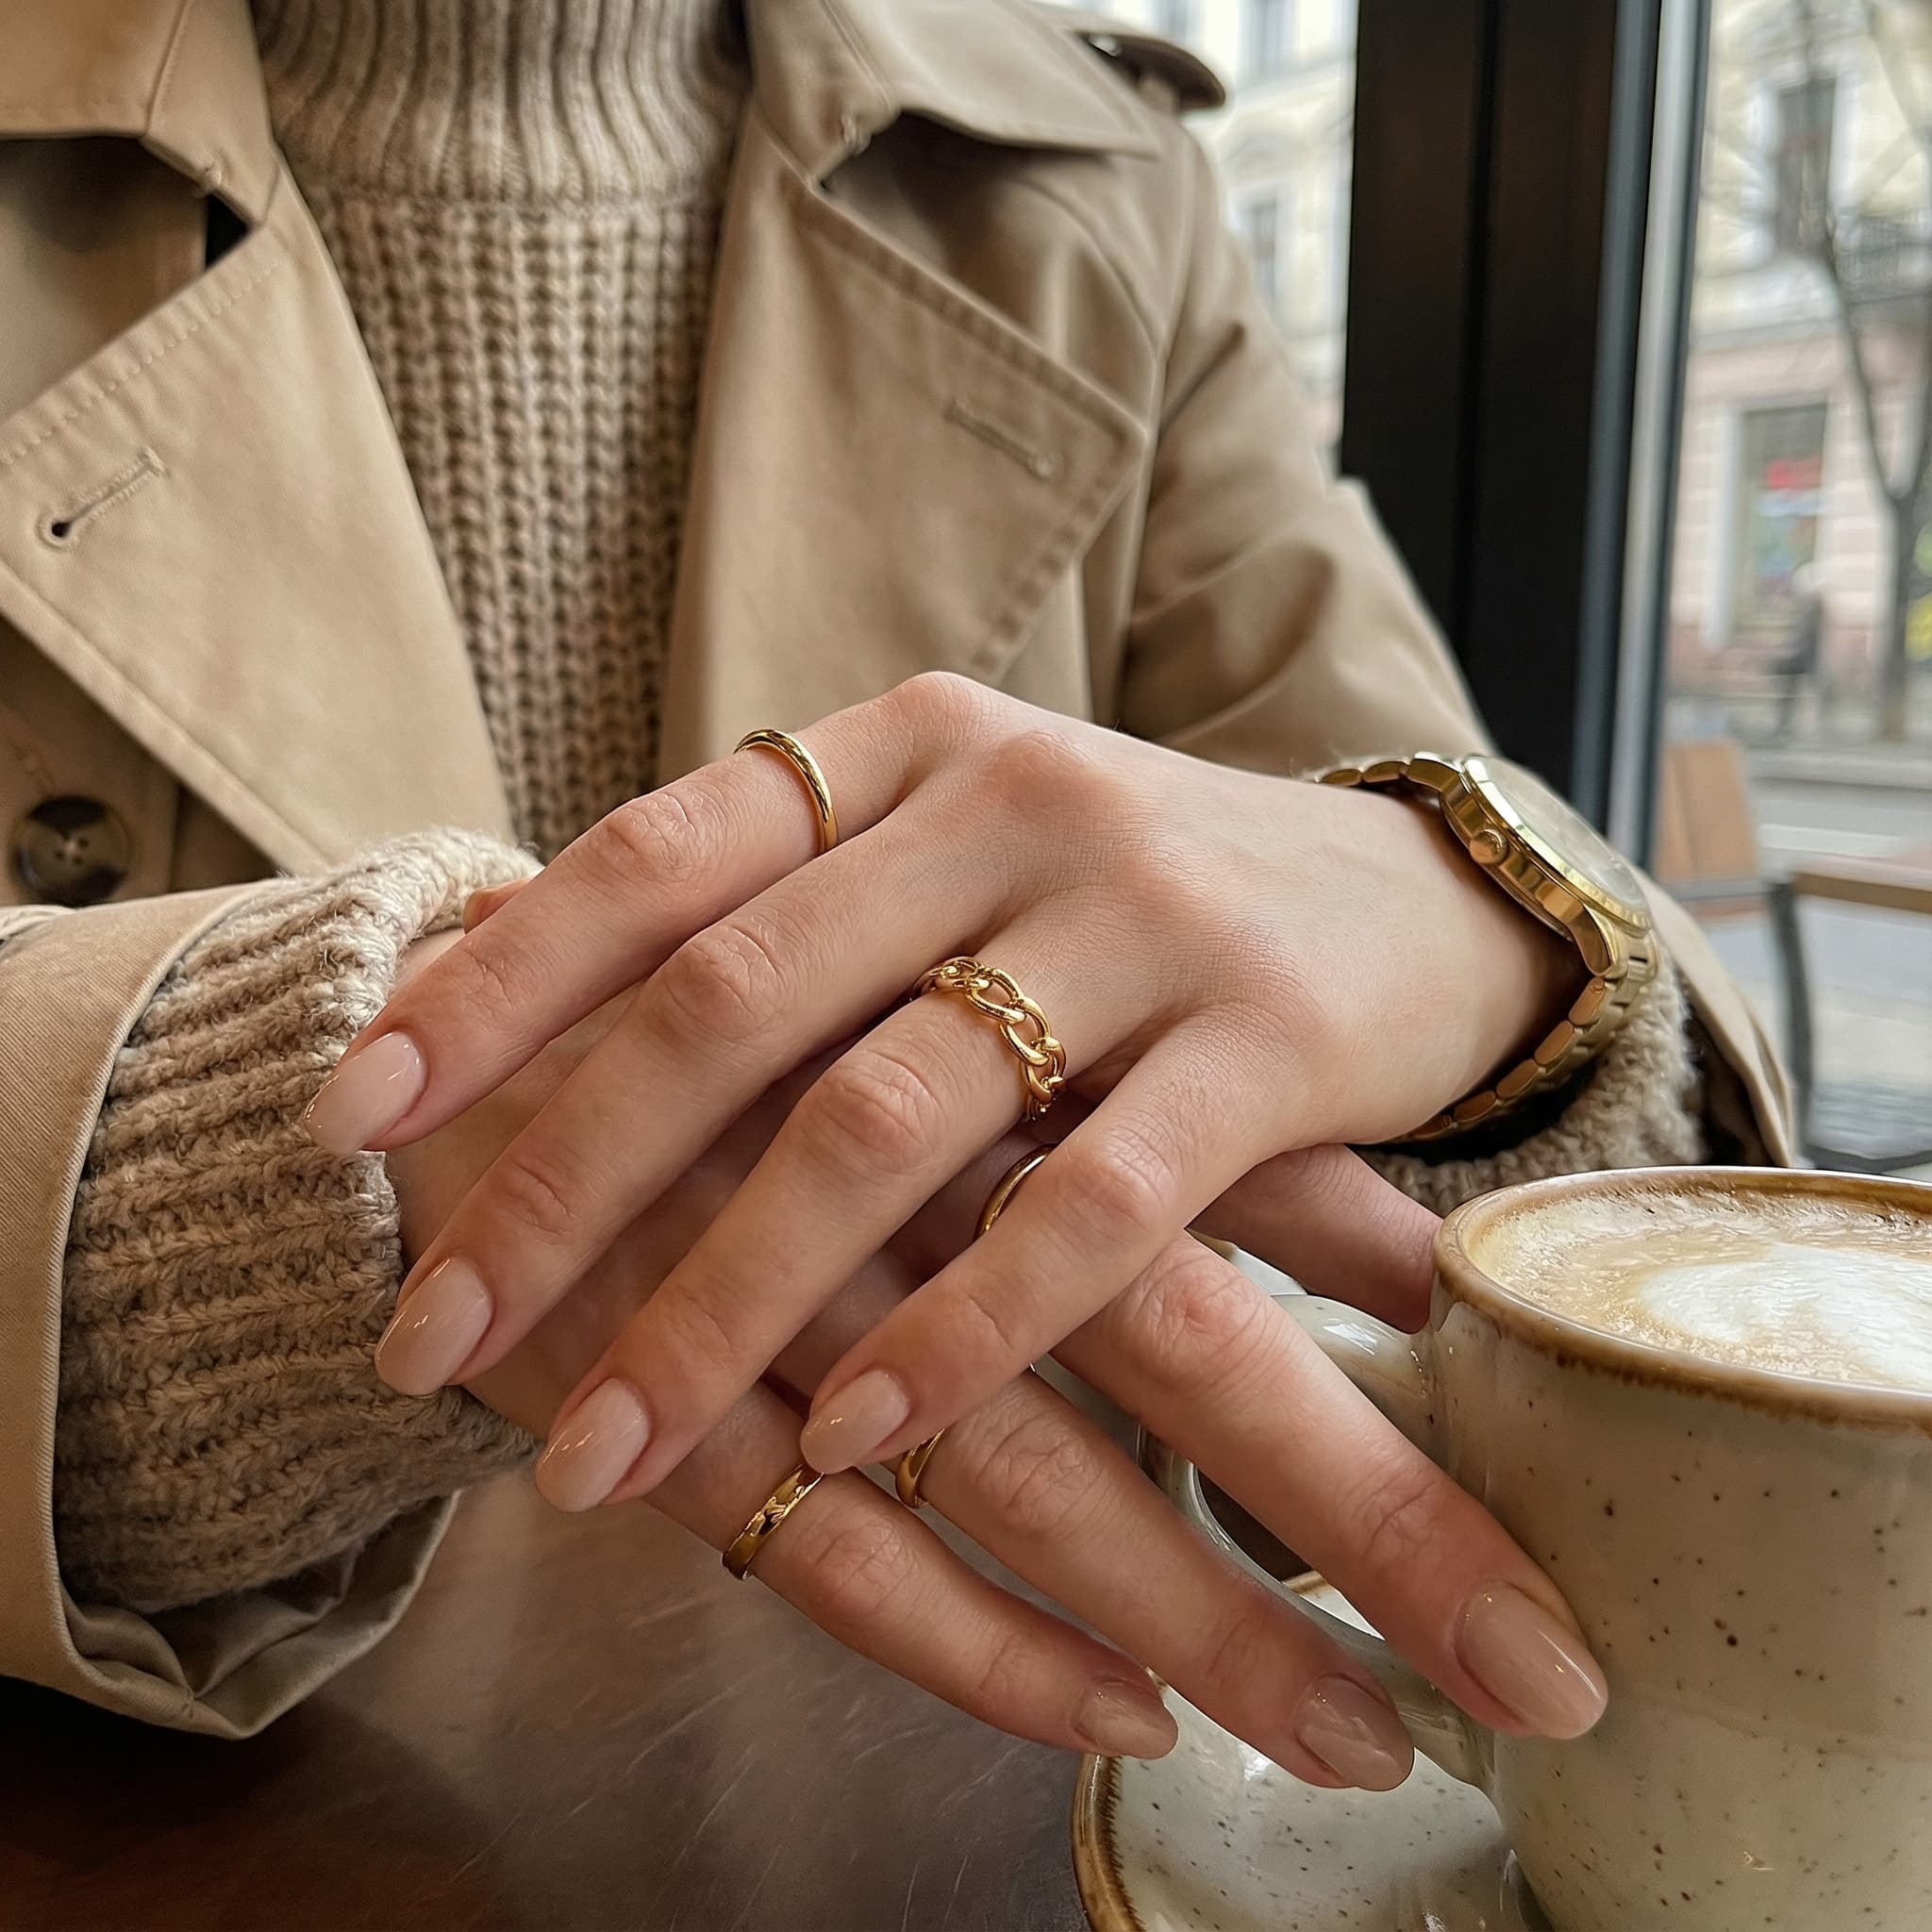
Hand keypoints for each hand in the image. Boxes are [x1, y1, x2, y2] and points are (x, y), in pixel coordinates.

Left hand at [319, 674, 1600, 1740]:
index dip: (496, 983)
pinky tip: (851, 1438)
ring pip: (886, 1122)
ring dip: (723, 1305)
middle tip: (426, 1337)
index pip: (661, 857)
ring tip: (596, 1449)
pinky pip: (1082, 1210)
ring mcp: (1143, 915)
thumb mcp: (961, 856)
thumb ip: (790, 914)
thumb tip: (522, 995)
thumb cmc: (1138, 908)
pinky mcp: (1267, 1041)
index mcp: (907, 751)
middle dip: (561, 1184)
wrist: (1421, 901)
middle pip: (735, 1003)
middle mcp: (1007, 804)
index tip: (350, 1119)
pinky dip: (953, 1333)